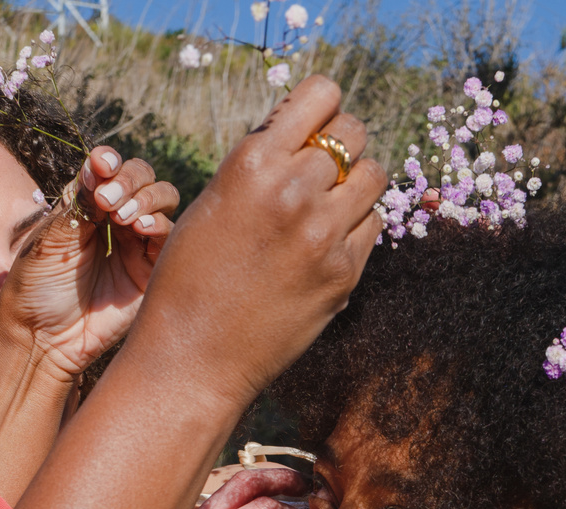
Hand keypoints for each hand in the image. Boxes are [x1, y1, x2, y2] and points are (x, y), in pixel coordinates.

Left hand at [0, 146, 179, 377]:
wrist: (44, 337)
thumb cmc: (37, 287)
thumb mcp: (52, 236)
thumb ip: (80, 201)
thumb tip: (100, 163)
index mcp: (88, 208)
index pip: (111, 171)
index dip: (111, 162)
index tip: (101, 165)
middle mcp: (117, 221)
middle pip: (143, 178)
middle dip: (130, 179)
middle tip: (107, 200)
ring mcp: (138, 245)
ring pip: (164, 200)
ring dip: (147, 198)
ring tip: (123, 218)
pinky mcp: (153, 271)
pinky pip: (170, 237)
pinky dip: (159, 225)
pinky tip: (139, 230)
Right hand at [117, 75, 387, 413]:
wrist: (194, 356)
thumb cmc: (191, 277)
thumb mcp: (214, 202)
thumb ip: (262, 165)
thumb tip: (309, 134)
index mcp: (253, 163)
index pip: (322, 94)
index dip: (322, 105)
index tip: (312, 124)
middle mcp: (293, 191)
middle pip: (355, 132)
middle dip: (342, 144)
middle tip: (323, 170)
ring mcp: (324, 234)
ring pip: (375, 176)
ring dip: (356, 182)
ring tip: (330, 204)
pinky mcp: (344, 273)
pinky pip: (373, 225)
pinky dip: (356, 226)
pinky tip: (326, 243)